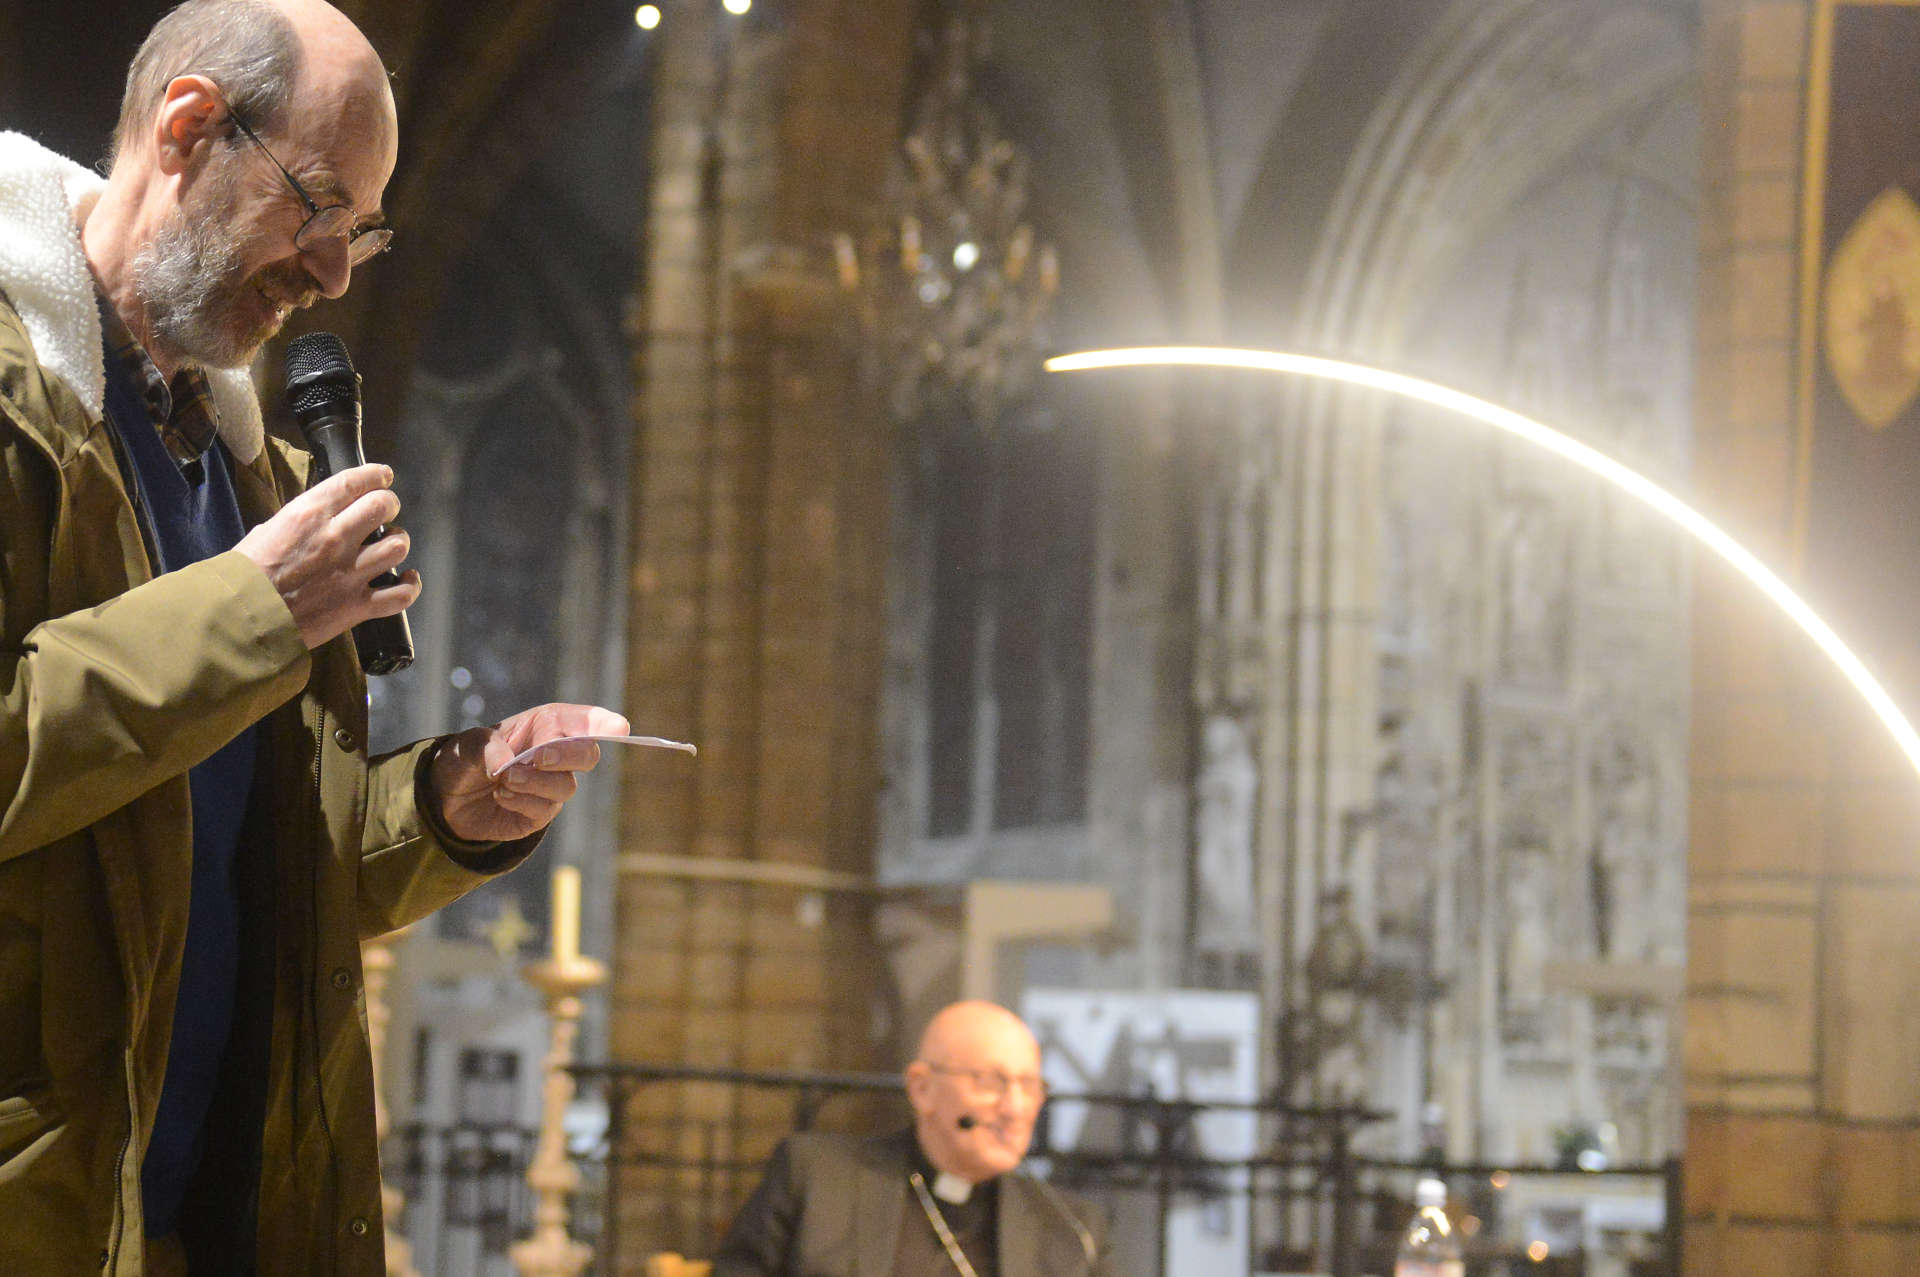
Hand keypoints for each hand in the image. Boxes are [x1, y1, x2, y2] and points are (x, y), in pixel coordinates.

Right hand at [236, 463, 419, 649]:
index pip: (355, 482)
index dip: (376, 475)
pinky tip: (407, 579)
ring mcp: (350, 573)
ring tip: (390, 543)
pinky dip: (410, 587)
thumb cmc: (244, 575)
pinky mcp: (356, 606)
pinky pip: (401, 595)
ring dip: (398, 542)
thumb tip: (313, 520)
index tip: (384, 476)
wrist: (239, 619)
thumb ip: (297, 522)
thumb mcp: (264, 531)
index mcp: (309, 514)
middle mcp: (335, 538)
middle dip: (389, 504)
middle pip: (383, 506)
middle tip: (385, 511)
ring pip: (398, 546)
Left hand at [429, 704, 630, 842]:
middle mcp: (556, 755)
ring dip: (534, 782)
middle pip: (588, 754)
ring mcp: (551, 786)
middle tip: (538, 758)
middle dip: (568, 755)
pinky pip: (544, 811)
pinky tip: (500, 795)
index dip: (603, 723)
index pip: (584, 721)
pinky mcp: (539, 814)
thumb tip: (504, 767)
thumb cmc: (465, 759)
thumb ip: (486, 748)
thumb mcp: (466, 744)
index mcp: (546, 726)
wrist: (447, 797)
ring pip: (566, 786)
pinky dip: (521, 802)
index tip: (618, 728)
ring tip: (503, 779)